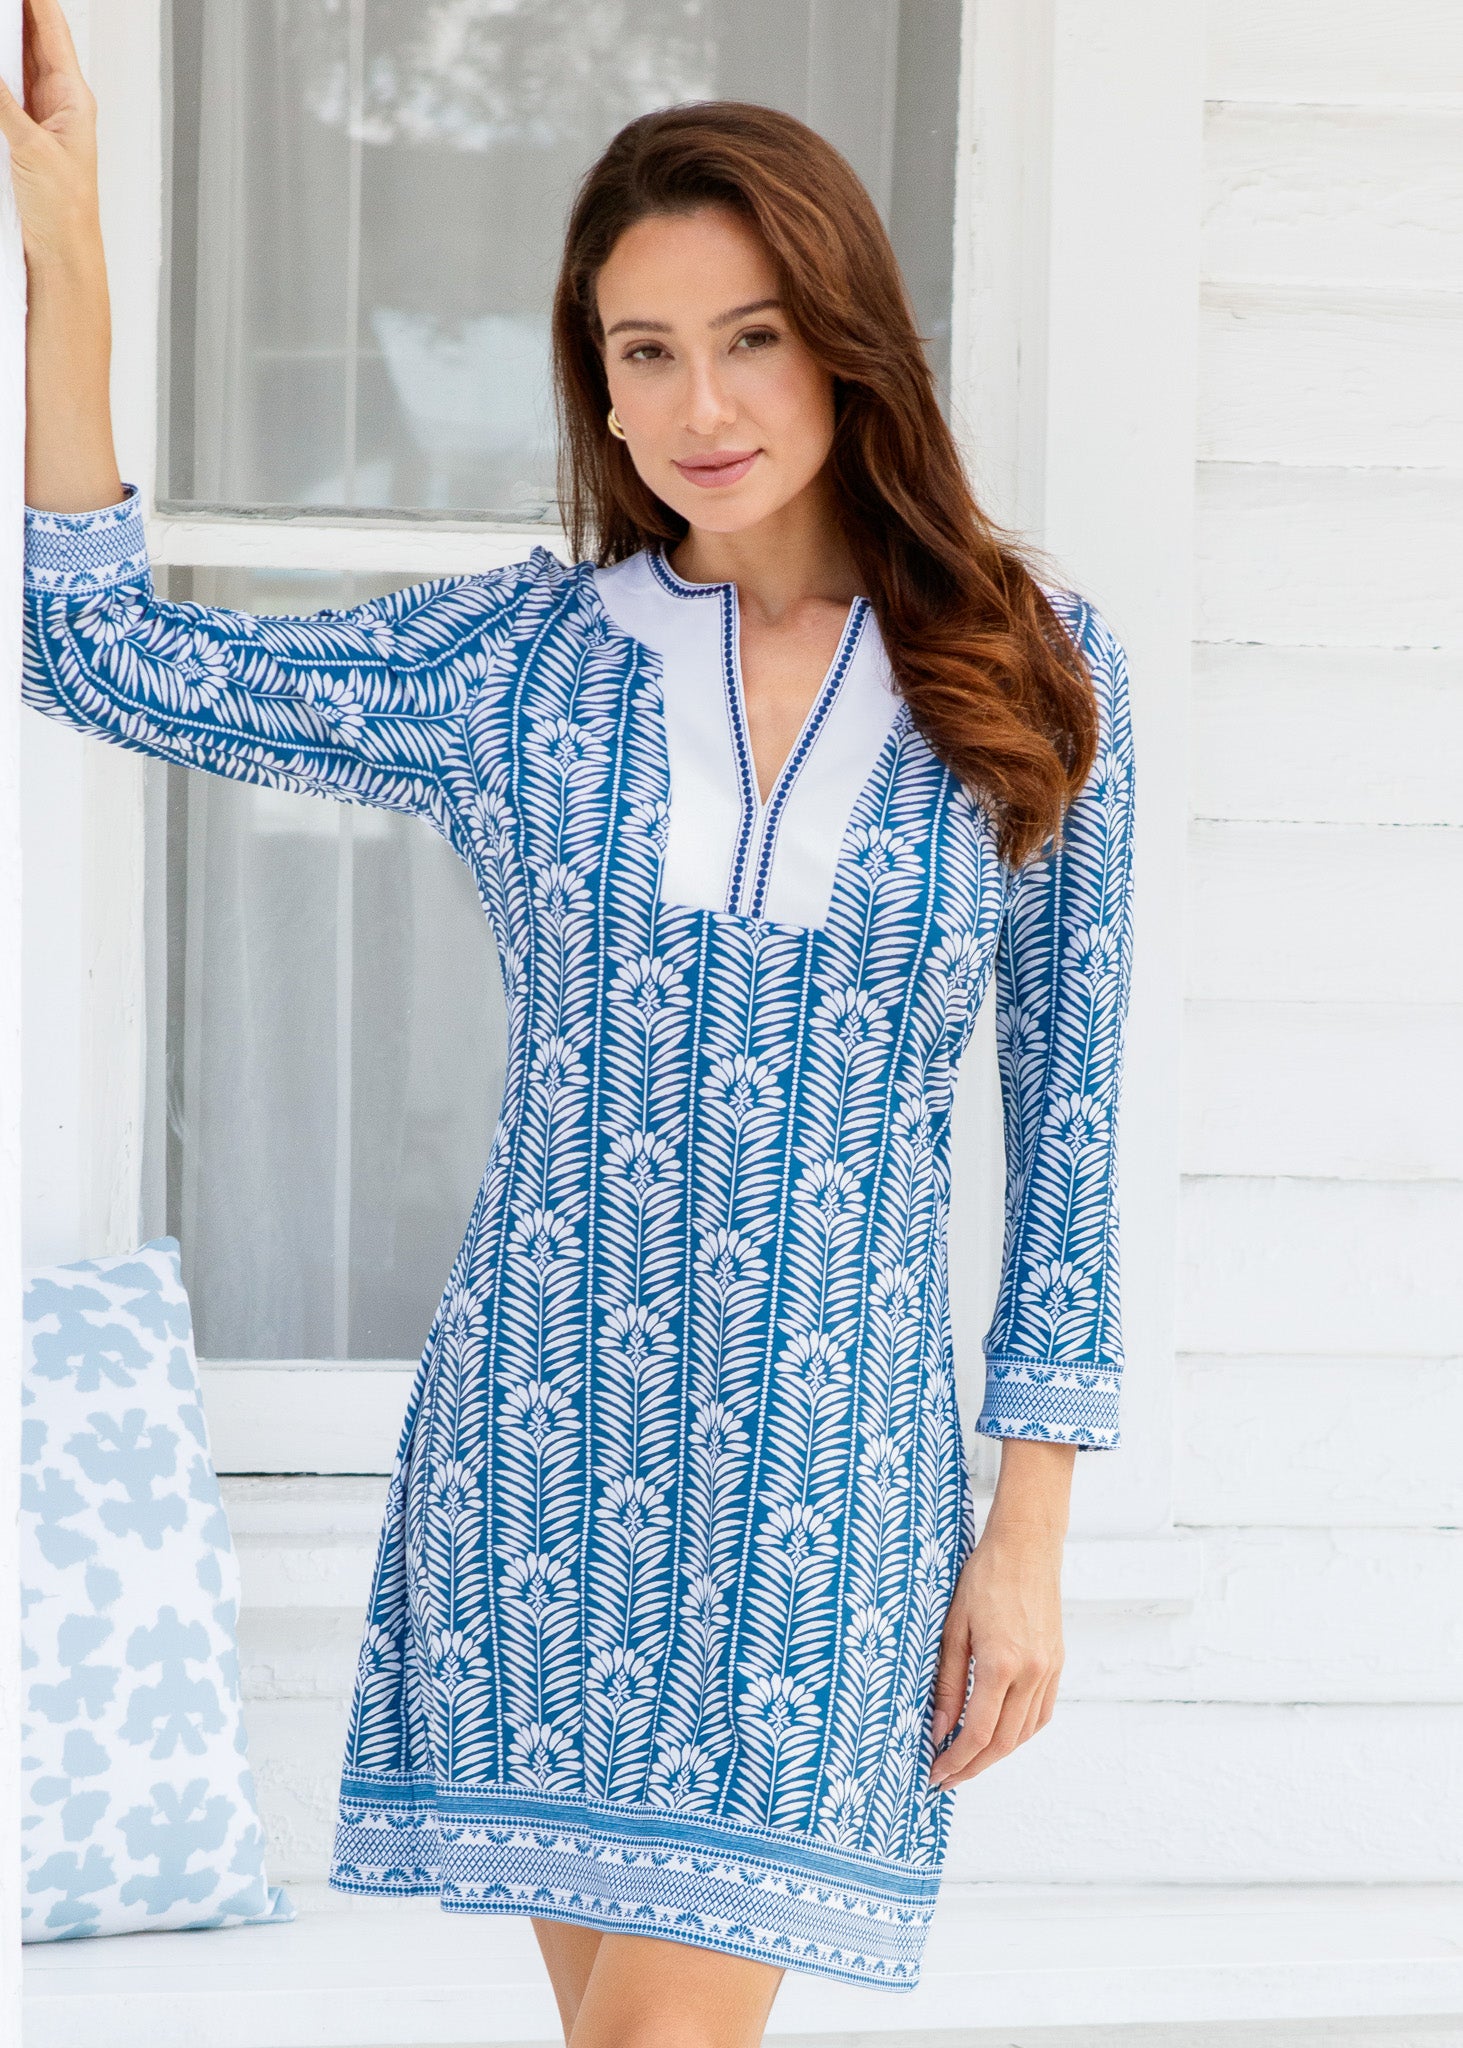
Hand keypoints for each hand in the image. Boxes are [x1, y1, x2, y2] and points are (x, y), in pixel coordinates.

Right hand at [0, 0, 100, 266]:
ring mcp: (39, 115)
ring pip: (15, 62)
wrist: (62, 253)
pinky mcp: (22, 134)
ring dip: (1, 41)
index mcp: (74, 97)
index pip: (51, 28)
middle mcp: (59, 101)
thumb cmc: (65, 211)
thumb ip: (3, 104)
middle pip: (31, 38)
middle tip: (4, 2)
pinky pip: (4, 92)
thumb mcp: (30, 148)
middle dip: (12, 12)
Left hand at [926, 1516, 1065, 1788]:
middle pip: (1003, 1743)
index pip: (978, 1733)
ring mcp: (1049, 1670)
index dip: (955, 1760)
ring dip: (995, 1754)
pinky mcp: (1057, 1663)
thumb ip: (947, 1683)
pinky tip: (999, 1733)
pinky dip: (1018, 1733)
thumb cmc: (984, 1578)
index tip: (935, 1774)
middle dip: (973, 1766)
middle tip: (946, 1777)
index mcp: (1001, 1664)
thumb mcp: (953, 1628)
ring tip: (967, 1759)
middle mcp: (1031, 1673)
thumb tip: (938, 1729)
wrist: (1026, 1546)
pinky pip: (1040, 1714)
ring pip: (1024, 1733)